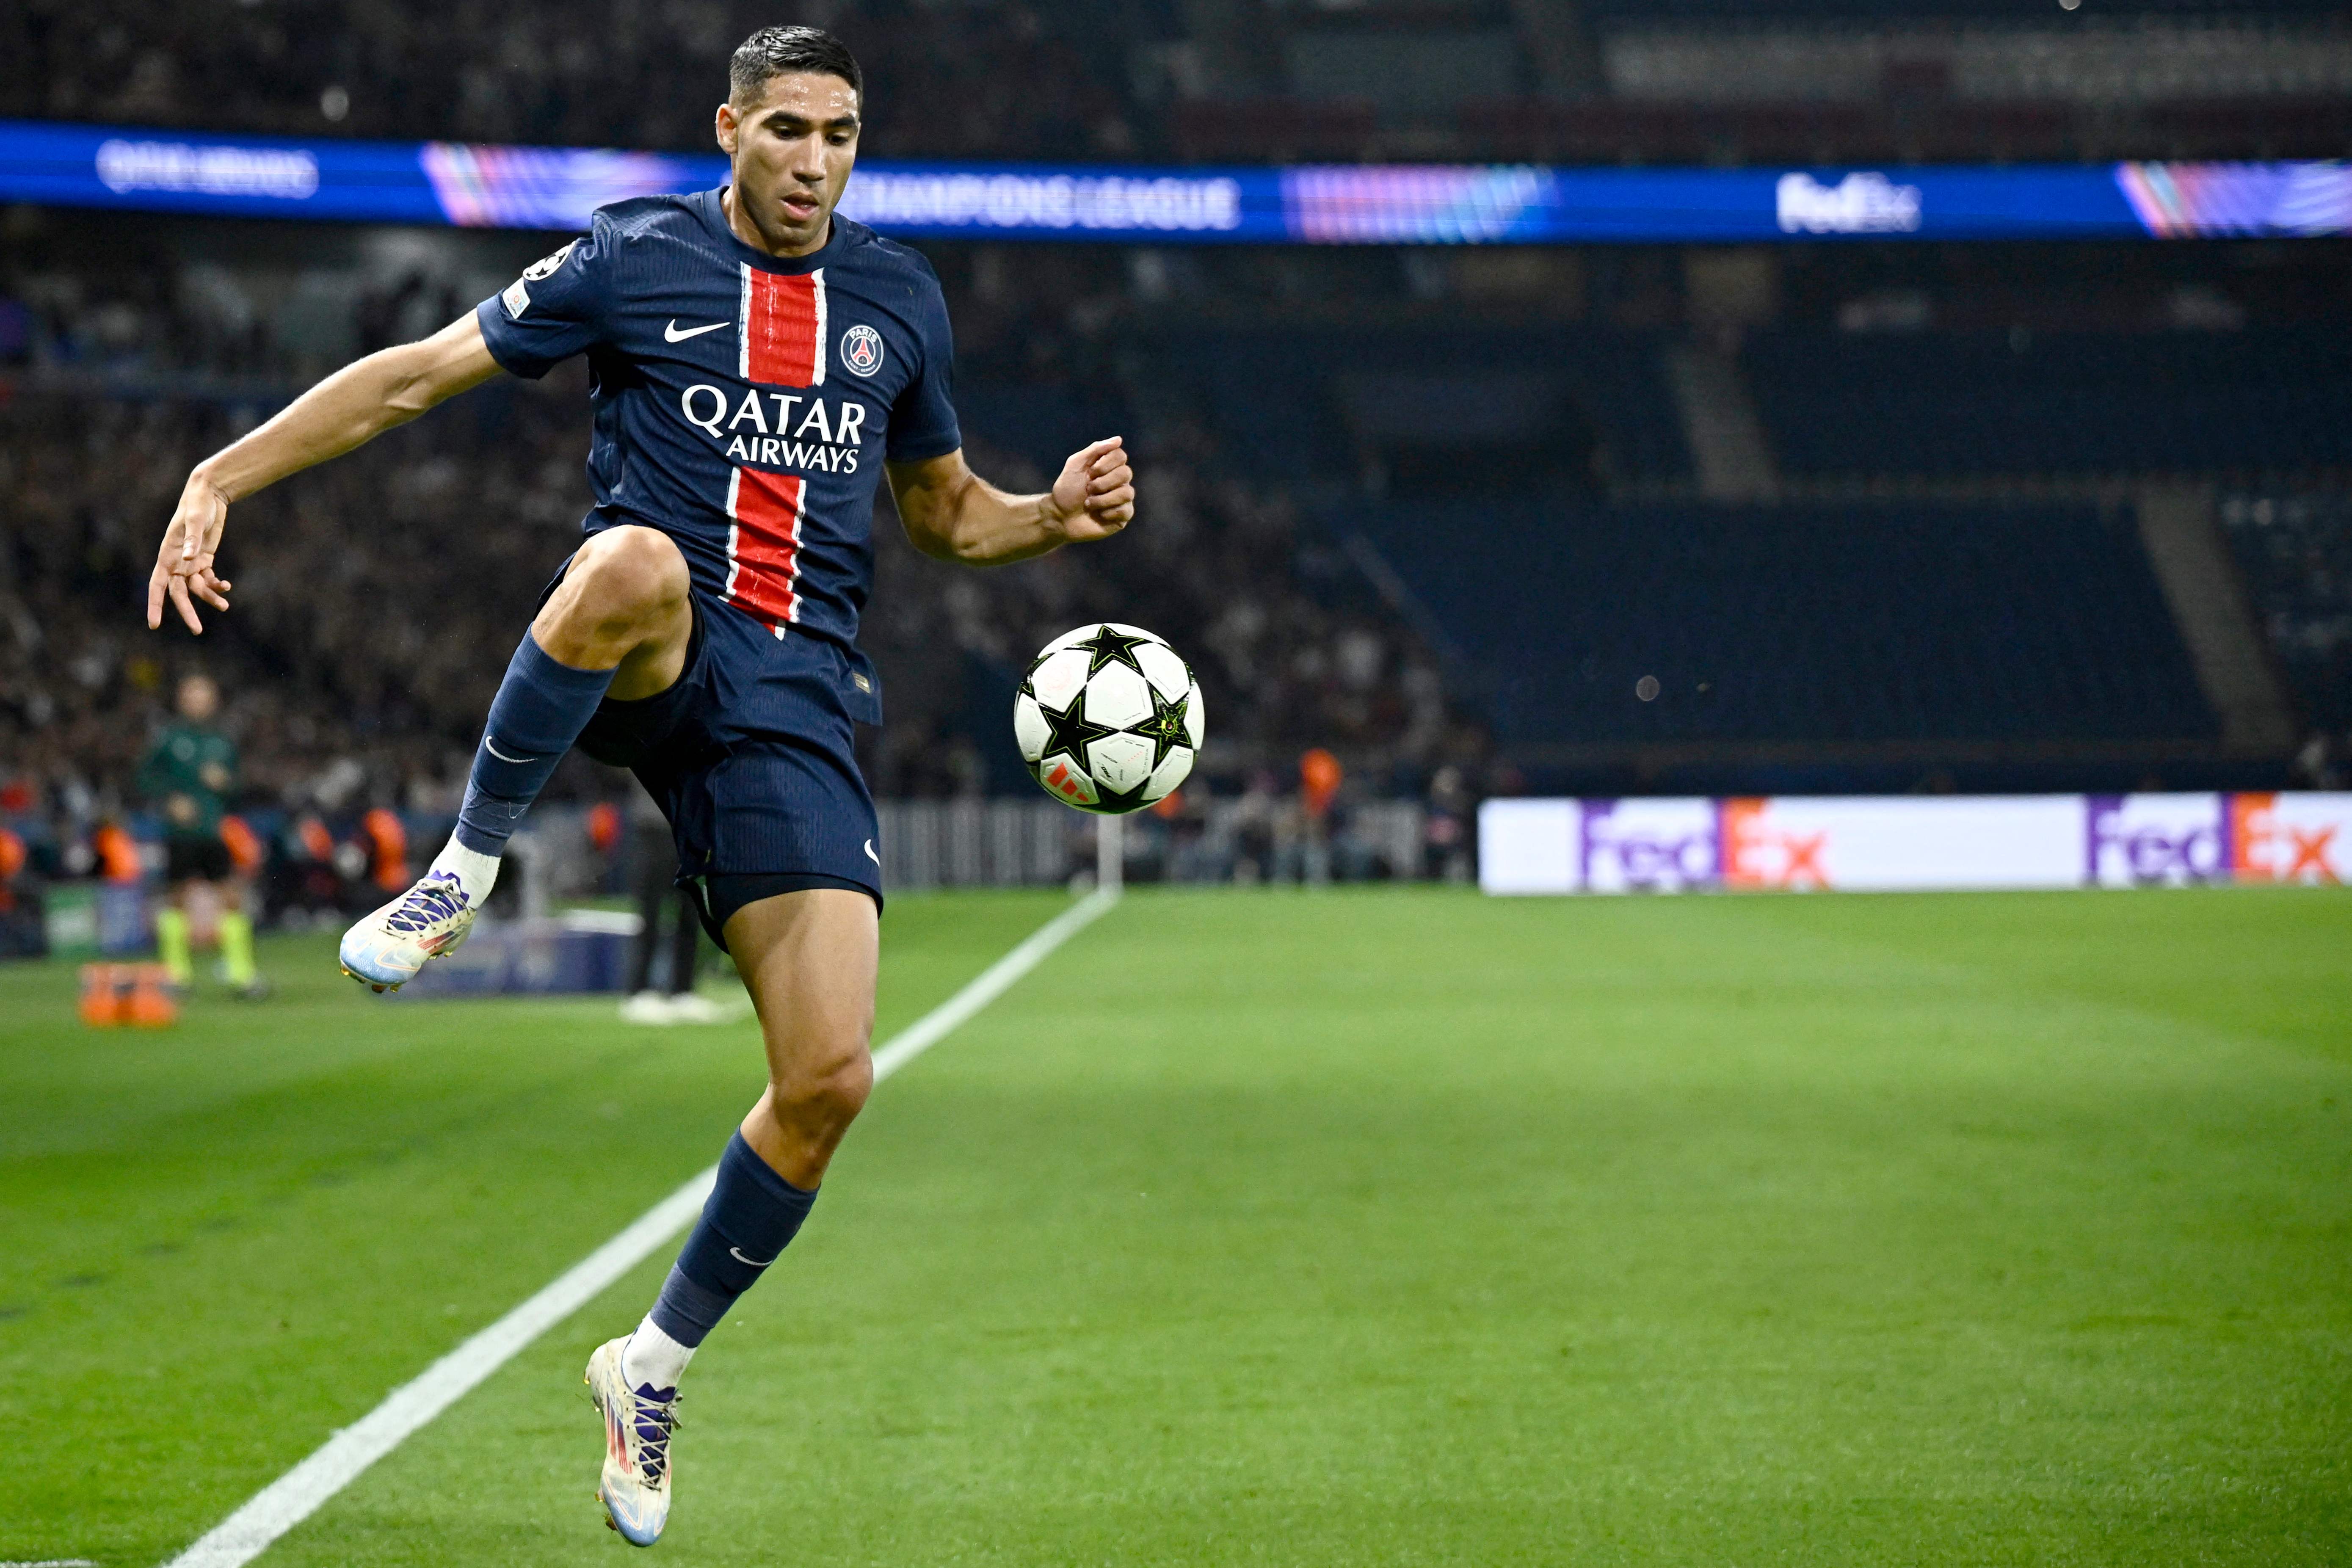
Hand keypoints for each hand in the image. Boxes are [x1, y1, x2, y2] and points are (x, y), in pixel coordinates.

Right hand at [149, 467, 233, 632]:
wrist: (208, 494)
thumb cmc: (197, 505)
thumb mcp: (196, 520)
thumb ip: (194, 540)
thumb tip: (191, 559)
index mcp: (167, 555)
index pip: (157, 585)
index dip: (155, 605)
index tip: (154, 625)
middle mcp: (176, 562)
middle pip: (179, 593)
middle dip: (187, 612)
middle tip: (197, 631)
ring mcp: (190, 562)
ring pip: (197, 588)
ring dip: (209, 597)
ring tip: (225, 606)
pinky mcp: (204, 559)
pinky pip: (208, 579)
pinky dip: (216, 585)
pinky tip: (226, 587)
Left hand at [1047, 437, 1134, 542]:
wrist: (1059, 517)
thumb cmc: (1066, 490)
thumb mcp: (1075, 464)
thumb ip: (1095, 449)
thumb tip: (1118, 439)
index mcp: (1109, 467)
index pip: (1121, 456)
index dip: (1105, 464)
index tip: (1090, 472)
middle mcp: (1118, 481)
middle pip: (1126, 473)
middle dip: (1102, 483)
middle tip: (1088, 489)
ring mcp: (1122, 499)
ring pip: (1127, 493)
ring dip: (1103, 499)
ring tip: (1089, 504)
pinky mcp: (1122, 516)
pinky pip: (1125, 510)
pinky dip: (1108, 513)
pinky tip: (1098, 515)